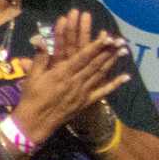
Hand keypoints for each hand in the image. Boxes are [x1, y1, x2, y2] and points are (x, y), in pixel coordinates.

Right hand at [13, 12, 128, 143]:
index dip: (95, 46)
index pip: (82, 57)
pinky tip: (127, 77)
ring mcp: (82, 93)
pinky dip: (115, 84)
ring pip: (101, 75)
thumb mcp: (32, 76)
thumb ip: (40, 57)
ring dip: (113, 62)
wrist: (34, 122)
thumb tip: (39, 38)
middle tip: (121, 40)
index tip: (107, 37)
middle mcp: (75, 82)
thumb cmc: (31, 97)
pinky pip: (103, 92)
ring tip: (124, 51)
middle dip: (109, 51)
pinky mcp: (86, 102)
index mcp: (62, 74)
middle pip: (95, 64)